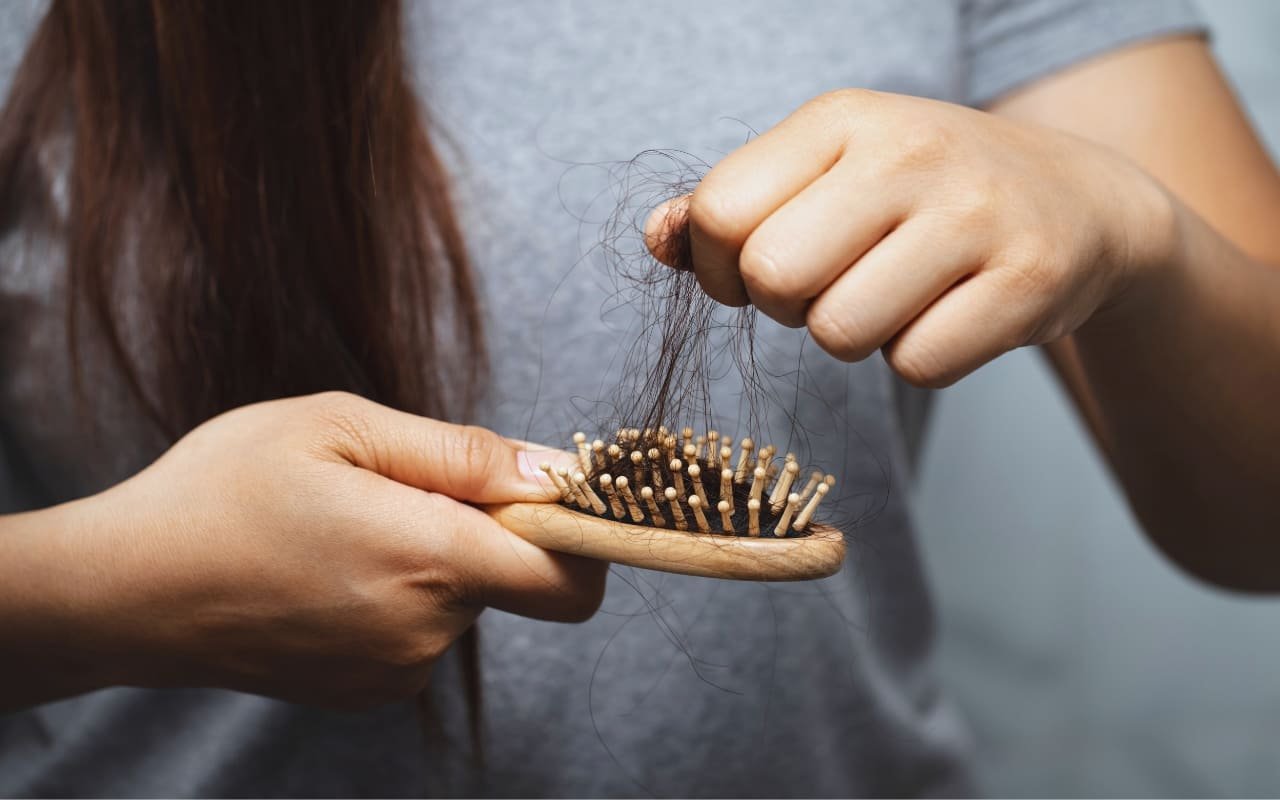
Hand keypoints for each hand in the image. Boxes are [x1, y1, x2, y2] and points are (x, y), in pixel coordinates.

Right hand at [46, 392, 602, 707]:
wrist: (125, 590)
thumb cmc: (224, 490)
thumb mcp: (342, 427)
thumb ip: (462, 452)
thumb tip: (555, 471)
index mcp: (429, 558)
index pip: (571, 577)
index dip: (580, 533)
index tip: (545, 494)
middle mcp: (426, 631)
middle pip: (512, 577)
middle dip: (479, 526)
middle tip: (392, 488)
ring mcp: (396, 671)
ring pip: (462, 599)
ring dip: (430, 557)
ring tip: (343, 527)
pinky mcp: (368, 691)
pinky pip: (422, 629)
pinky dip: (399, 594)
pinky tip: (329, 569)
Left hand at [646, 89, 1174, 386]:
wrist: (1080, 202)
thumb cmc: (924, 194)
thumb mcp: (828, 171)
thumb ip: (732, 205)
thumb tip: (658, 240)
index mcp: (842, 119)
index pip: (720, 211)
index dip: (720, 268)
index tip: (756, 272)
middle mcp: (908, 152)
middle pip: (772, 278)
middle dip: (787, 306)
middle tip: (831, 287)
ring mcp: (975, 213)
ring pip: (840, 334)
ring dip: (854, 336)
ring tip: (896, 294)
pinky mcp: (1028, 280)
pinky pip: (917, 366)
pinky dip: (922, 358)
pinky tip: (950, 313)